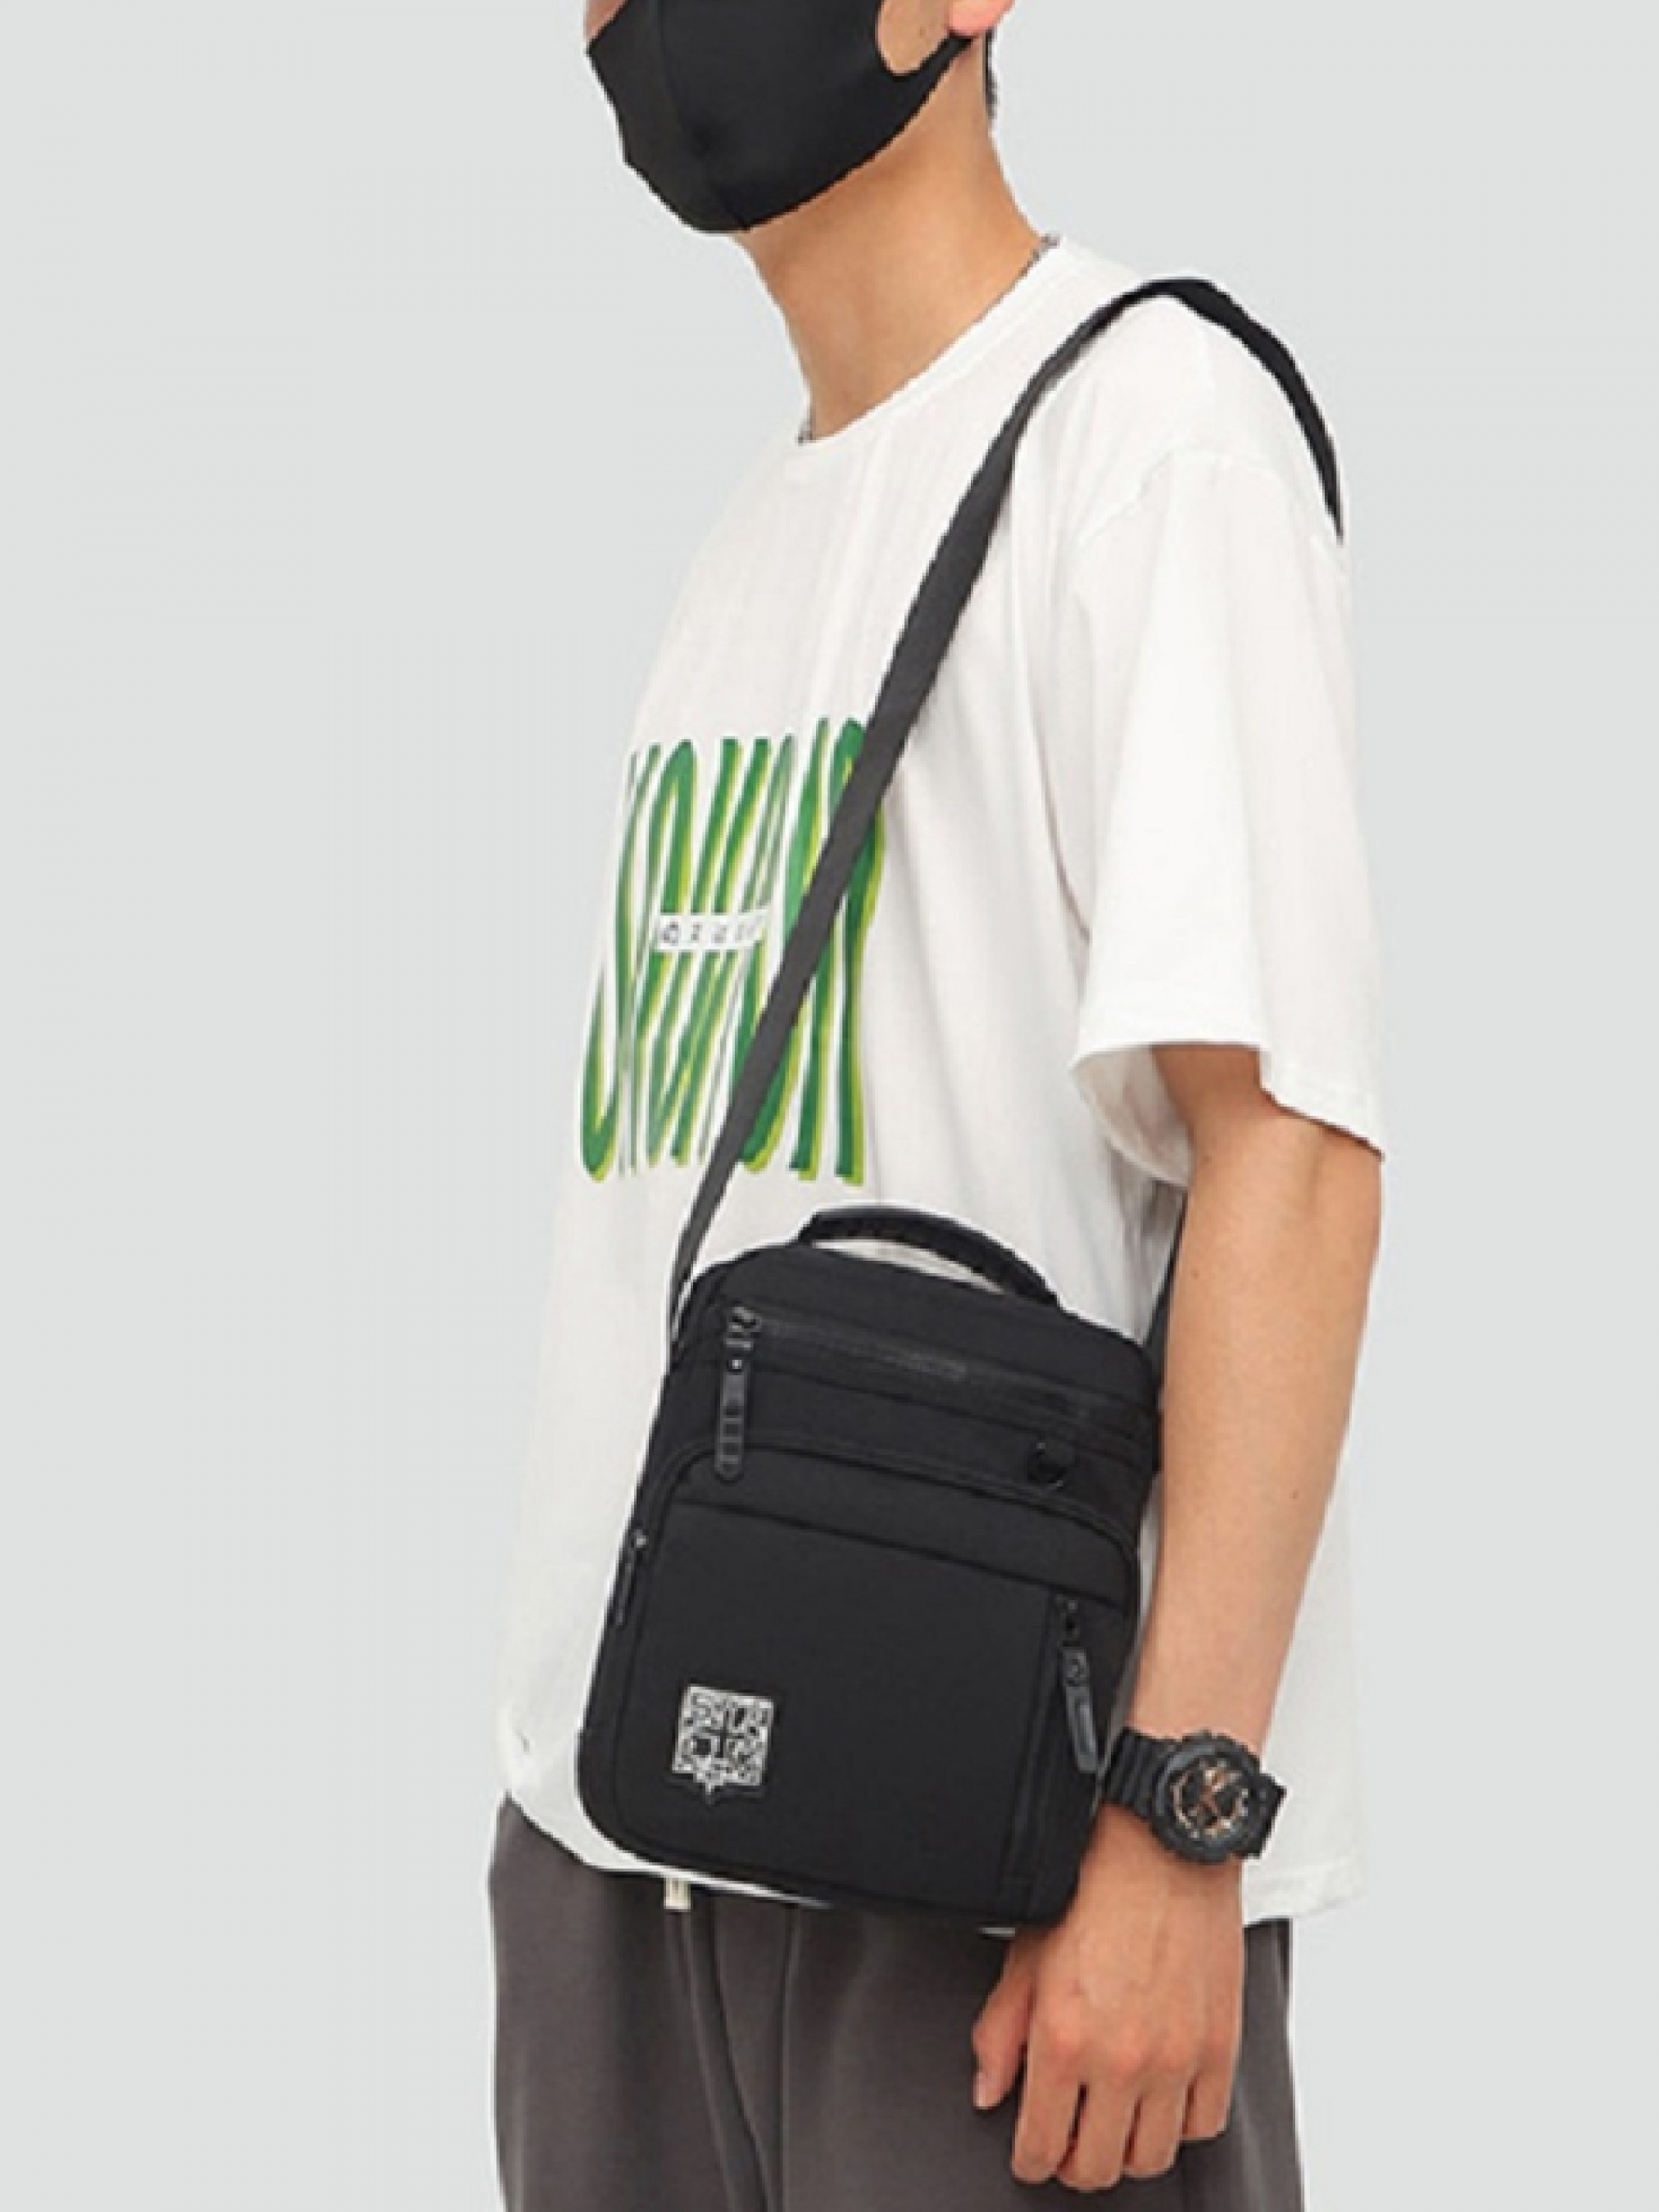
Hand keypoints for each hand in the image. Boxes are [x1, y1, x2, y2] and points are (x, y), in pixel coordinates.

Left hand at [968, 1804, 1245, 2191]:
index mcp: (1064, 2039)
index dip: (1031, 2160)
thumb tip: (989, 2089)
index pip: (1042, 2146)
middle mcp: (1121, 2059)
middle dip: (1076, 2163)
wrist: (1161, 1845)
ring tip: (1114, 2123)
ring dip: (1127, 2149)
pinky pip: (1204, 2124)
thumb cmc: (1095, 1886)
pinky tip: (1161, 2098)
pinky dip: (1180, 2123)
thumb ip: (999, 2031)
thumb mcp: (1024, 1955)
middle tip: (1070, 2141)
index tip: (1032, 2155)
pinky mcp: (1220, 2047)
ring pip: (1152, 2157)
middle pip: (1099, 2166)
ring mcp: (1176, 2058)